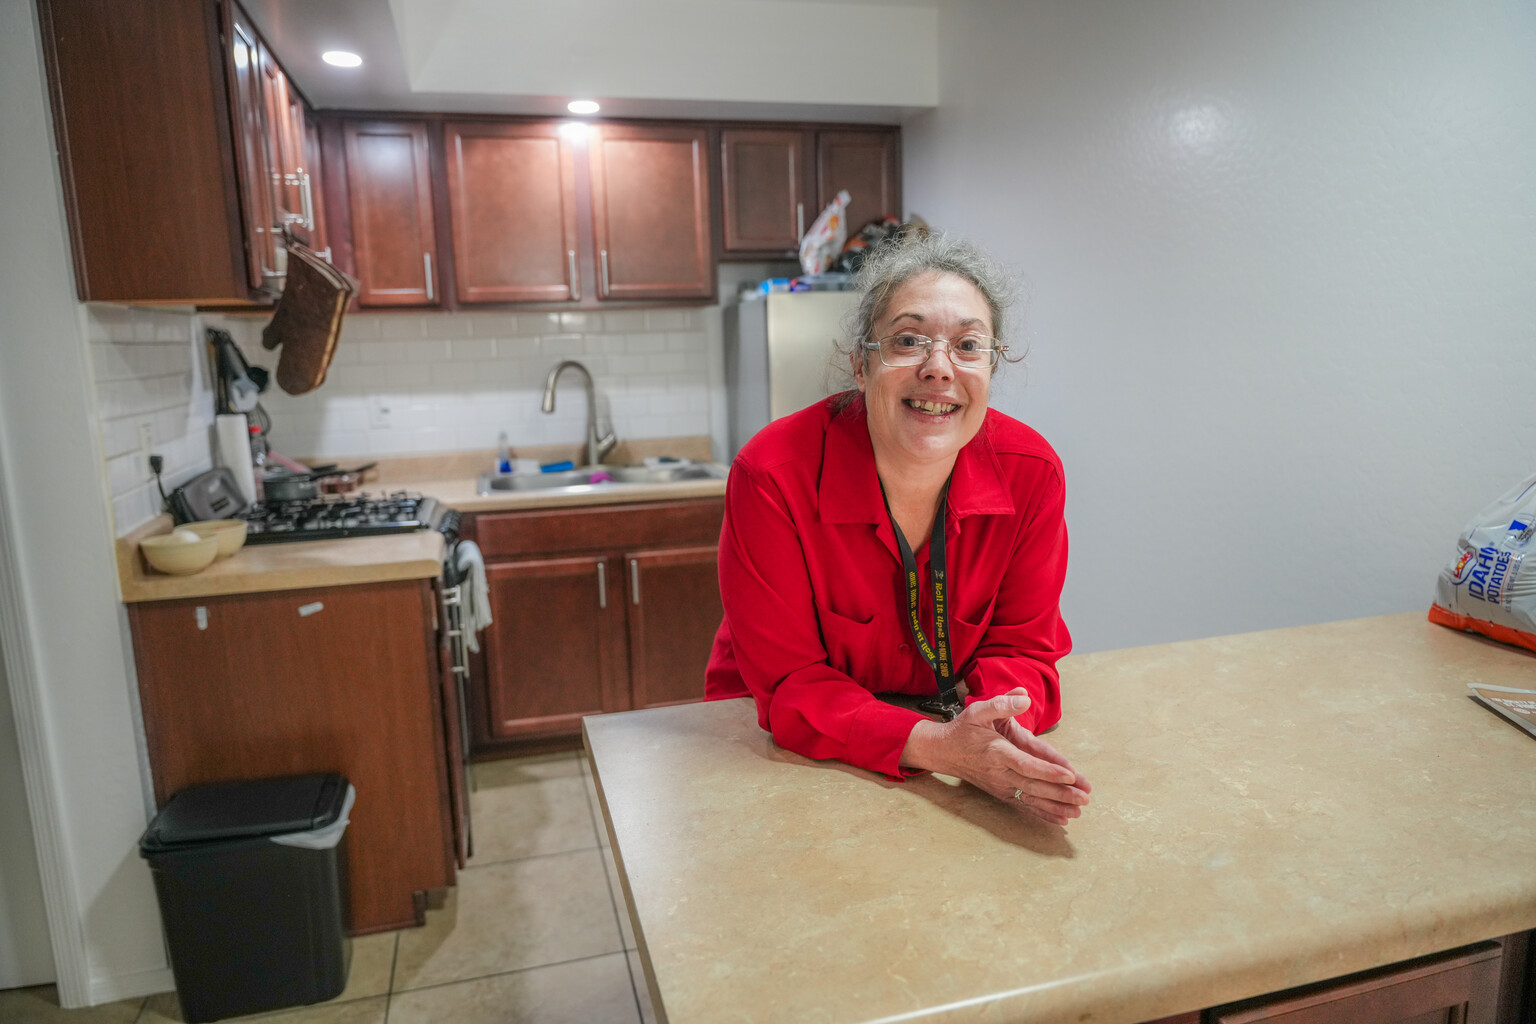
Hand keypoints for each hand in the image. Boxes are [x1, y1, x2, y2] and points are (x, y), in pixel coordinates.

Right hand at [901, 687, 1091, 825]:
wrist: (943, 752)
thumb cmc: (963, 729)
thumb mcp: (978, 710)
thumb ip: (1002, 703)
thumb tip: (1024, 696)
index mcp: (997, 751)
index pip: (1027, 764)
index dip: (1049, 771)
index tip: (1071, 775)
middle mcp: (1000, 773)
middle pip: (1034, 786)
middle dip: (1061, 793)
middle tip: (1085, 797)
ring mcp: (1000, 786)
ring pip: (1032, 799)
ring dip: (1056, 806)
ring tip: (1079, 810)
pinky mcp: (1001, 793)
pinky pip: (1025, 806)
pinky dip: (1044, 814)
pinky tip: (1062, 818)